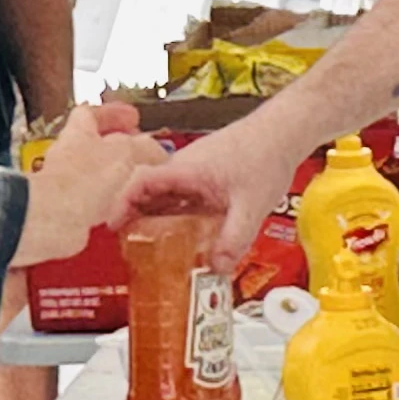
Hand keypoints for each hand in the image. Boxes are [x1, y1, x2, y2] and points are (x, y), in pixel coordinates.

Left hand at [13, 103, 166, 268]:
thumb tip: (157, 150)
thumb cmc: (78, 180)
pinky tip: (123, 204)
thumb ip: (143, 147)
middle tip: (138, 148)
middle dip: (118, 145)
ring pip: (95, 172)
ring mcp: (68, 182)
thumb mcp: (124, 152)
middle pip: (94, 143)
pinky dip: (109, 200)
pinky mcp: (70, 208)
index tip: (131, 117)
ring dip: (115, 174)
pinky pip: (93, 199)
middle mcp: (69, 155)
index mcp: (78, 132)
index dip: (114, 113)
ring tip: (137, 177)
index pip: (92, 113)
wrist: (54, 218)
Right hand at [118, 118, 301, 272]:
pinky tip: (187, 234)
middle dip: (136, 218)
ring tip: (155, 247)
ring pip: (166, 194)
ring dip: (157, 217)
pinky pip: (183, 194)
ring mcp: (196, 169)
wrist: (285, 130)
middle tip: (131, 247)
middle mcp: (184, 166)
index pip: (140, 182)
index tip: (114, 227)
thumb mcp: (252, 205)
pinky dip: (177, 213)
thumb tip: (217, 268)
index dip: (121, 204)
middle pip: (148, 191)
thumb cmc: (266, 155)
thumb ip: (234, 238)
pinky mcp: (208, 173)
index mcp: (185, 169)